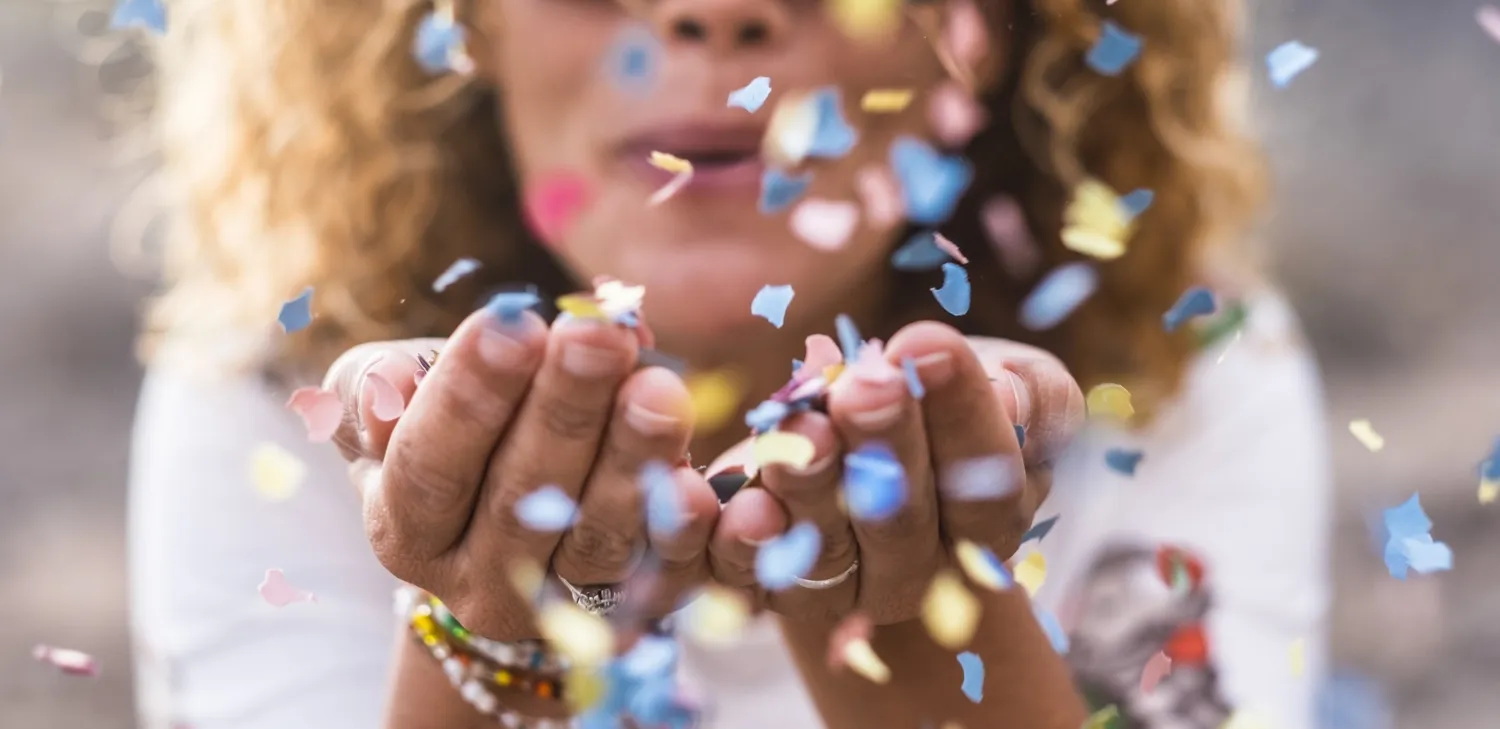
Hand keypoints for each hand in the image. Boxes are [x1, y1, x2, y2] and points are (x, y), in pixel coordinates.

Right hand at [322, 301, 720, 639]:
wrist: (509, 513)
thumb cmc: (446, 426)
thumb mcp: (390, 401)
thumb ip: (376, 385)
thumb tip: (391, 380)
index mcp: (405, 530)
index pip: (429, 465)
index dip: (469, 397)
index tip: (514, 324)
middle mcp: (476, 583)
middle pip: (520, 500)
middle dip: (564, 410)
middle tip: (600, 334)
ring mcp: (558, 607)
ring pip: (596, 540)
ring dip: (632, 460)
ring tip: (661, 388)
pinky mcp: (633, 613)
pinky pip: (665, 574)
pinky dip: (685, 530)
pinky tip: (702, 481)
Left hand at [706, 322, 1083, 624]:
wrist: (868, 439)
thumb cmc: (950, 398)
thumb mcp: (1015, 382)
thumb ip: (1032, 393)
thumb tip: (1010, 394)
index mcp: (991, 517)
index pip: (987, 477)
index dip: (961, 412)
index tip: (928, 342)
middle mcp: (921, 568)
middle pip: (903, 518)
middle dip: (884, 444)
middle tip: (866, 384)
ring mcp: (845, 585)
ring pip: (827, 547)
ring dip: (812, 484)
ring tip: (803, 422)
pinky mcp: (772, 585)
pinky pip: (754, 579)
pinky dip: (744, 546)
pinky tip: (744, 502)